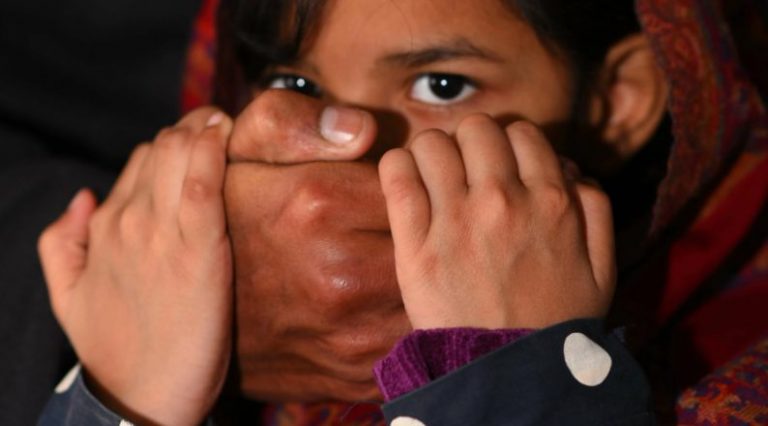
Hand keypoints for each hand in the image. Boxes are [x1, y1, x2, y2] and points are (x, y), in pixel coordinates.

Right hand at [39, 108, 232, 424]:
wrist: (144, 396)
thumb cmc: (117, 348)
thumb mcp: (65, 294)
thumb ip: (61, 242)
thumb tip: (81, 197)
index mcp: (105, 224)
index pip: (144, 158)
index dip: (177, 142)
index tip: (203, 135)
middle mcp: (129, 218)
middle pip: (163, 145)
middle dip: (193, 127)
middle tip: (220, 123)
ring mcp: (161, 230)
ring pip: (180, 151)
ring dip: (204, 130)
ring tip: (225, 123)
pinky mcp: (198, 247)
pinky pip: (202, 181)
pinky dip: (213, 151)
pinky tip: (225, 135)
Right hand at [224, 90, 409, 401]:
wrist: (193, 313)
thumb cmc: (229, 218)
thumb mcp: (242, 149)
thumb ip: (295, 120)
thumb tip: (365, 129)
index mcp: (317, 205)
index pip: (408, 182)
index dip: (401, 184)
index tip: (385, 188)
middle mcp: (339, 274)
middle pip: (426, 241)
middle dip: (418, 231)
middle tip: (392, 227)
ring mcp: (350, 332)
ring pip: (424, 292)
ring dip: (418, 278)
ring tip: (385, 264)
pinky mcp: (357, 373)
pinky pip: (412, 340)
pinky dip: (404, 321)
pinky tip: (378, 305)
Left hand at [379, 115, 614, 329]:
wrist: (511, 373)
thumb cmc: (556, 322)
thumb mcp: (602, 268)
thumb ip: (596, 208)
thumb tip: (572, 168)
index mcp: (552, 201)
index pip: (521, 132)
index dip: (507, 144)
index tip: (496, 166)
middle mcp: (503, 200)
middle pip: (474, 127)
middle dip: (469, 142)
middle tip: (463, 170)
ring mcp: (456, 221)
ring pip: (432, 142)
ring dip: (430, 153)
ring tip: (432, 179)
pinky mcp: (416, 246)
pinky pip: (396, 176)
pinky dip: (396, 168)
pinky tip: (404, 182)